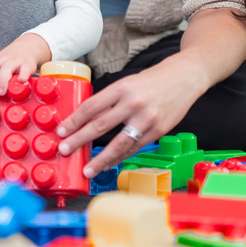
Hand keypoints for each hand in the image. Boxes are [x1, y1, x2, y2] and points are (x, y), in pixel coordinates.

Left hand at [0, 33, 49, 95]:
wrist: (27, 47)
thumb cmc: (9, 63)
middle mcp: (2, 61)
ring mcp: (14, 61)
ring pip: (7, 68)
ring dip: (2, 80)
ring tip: (1, 93)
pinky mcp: (27, 64)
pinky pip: (25, 68)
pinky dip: (23, 74)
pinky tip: (21, 81)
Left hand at [56, 55, 206, 177]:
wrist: (184, 77)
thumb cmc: (151, 81)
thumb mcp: (127, 83)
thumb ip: (110, 100)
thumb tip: (87, 120)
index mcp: (121, 88)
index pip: (91, 106)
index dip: (74, 121)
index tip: (61, 131)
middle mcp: (133, 103)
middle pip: (100, 125)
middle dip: (79, 140)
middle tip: (65, 150)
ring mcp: (148, 118)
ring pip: (119, 143)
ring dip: (100, 159)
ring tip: (87, 169)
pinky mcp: (159, 131)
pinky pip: (135, 148)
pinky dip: (120, 157)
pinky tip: (109, 164)